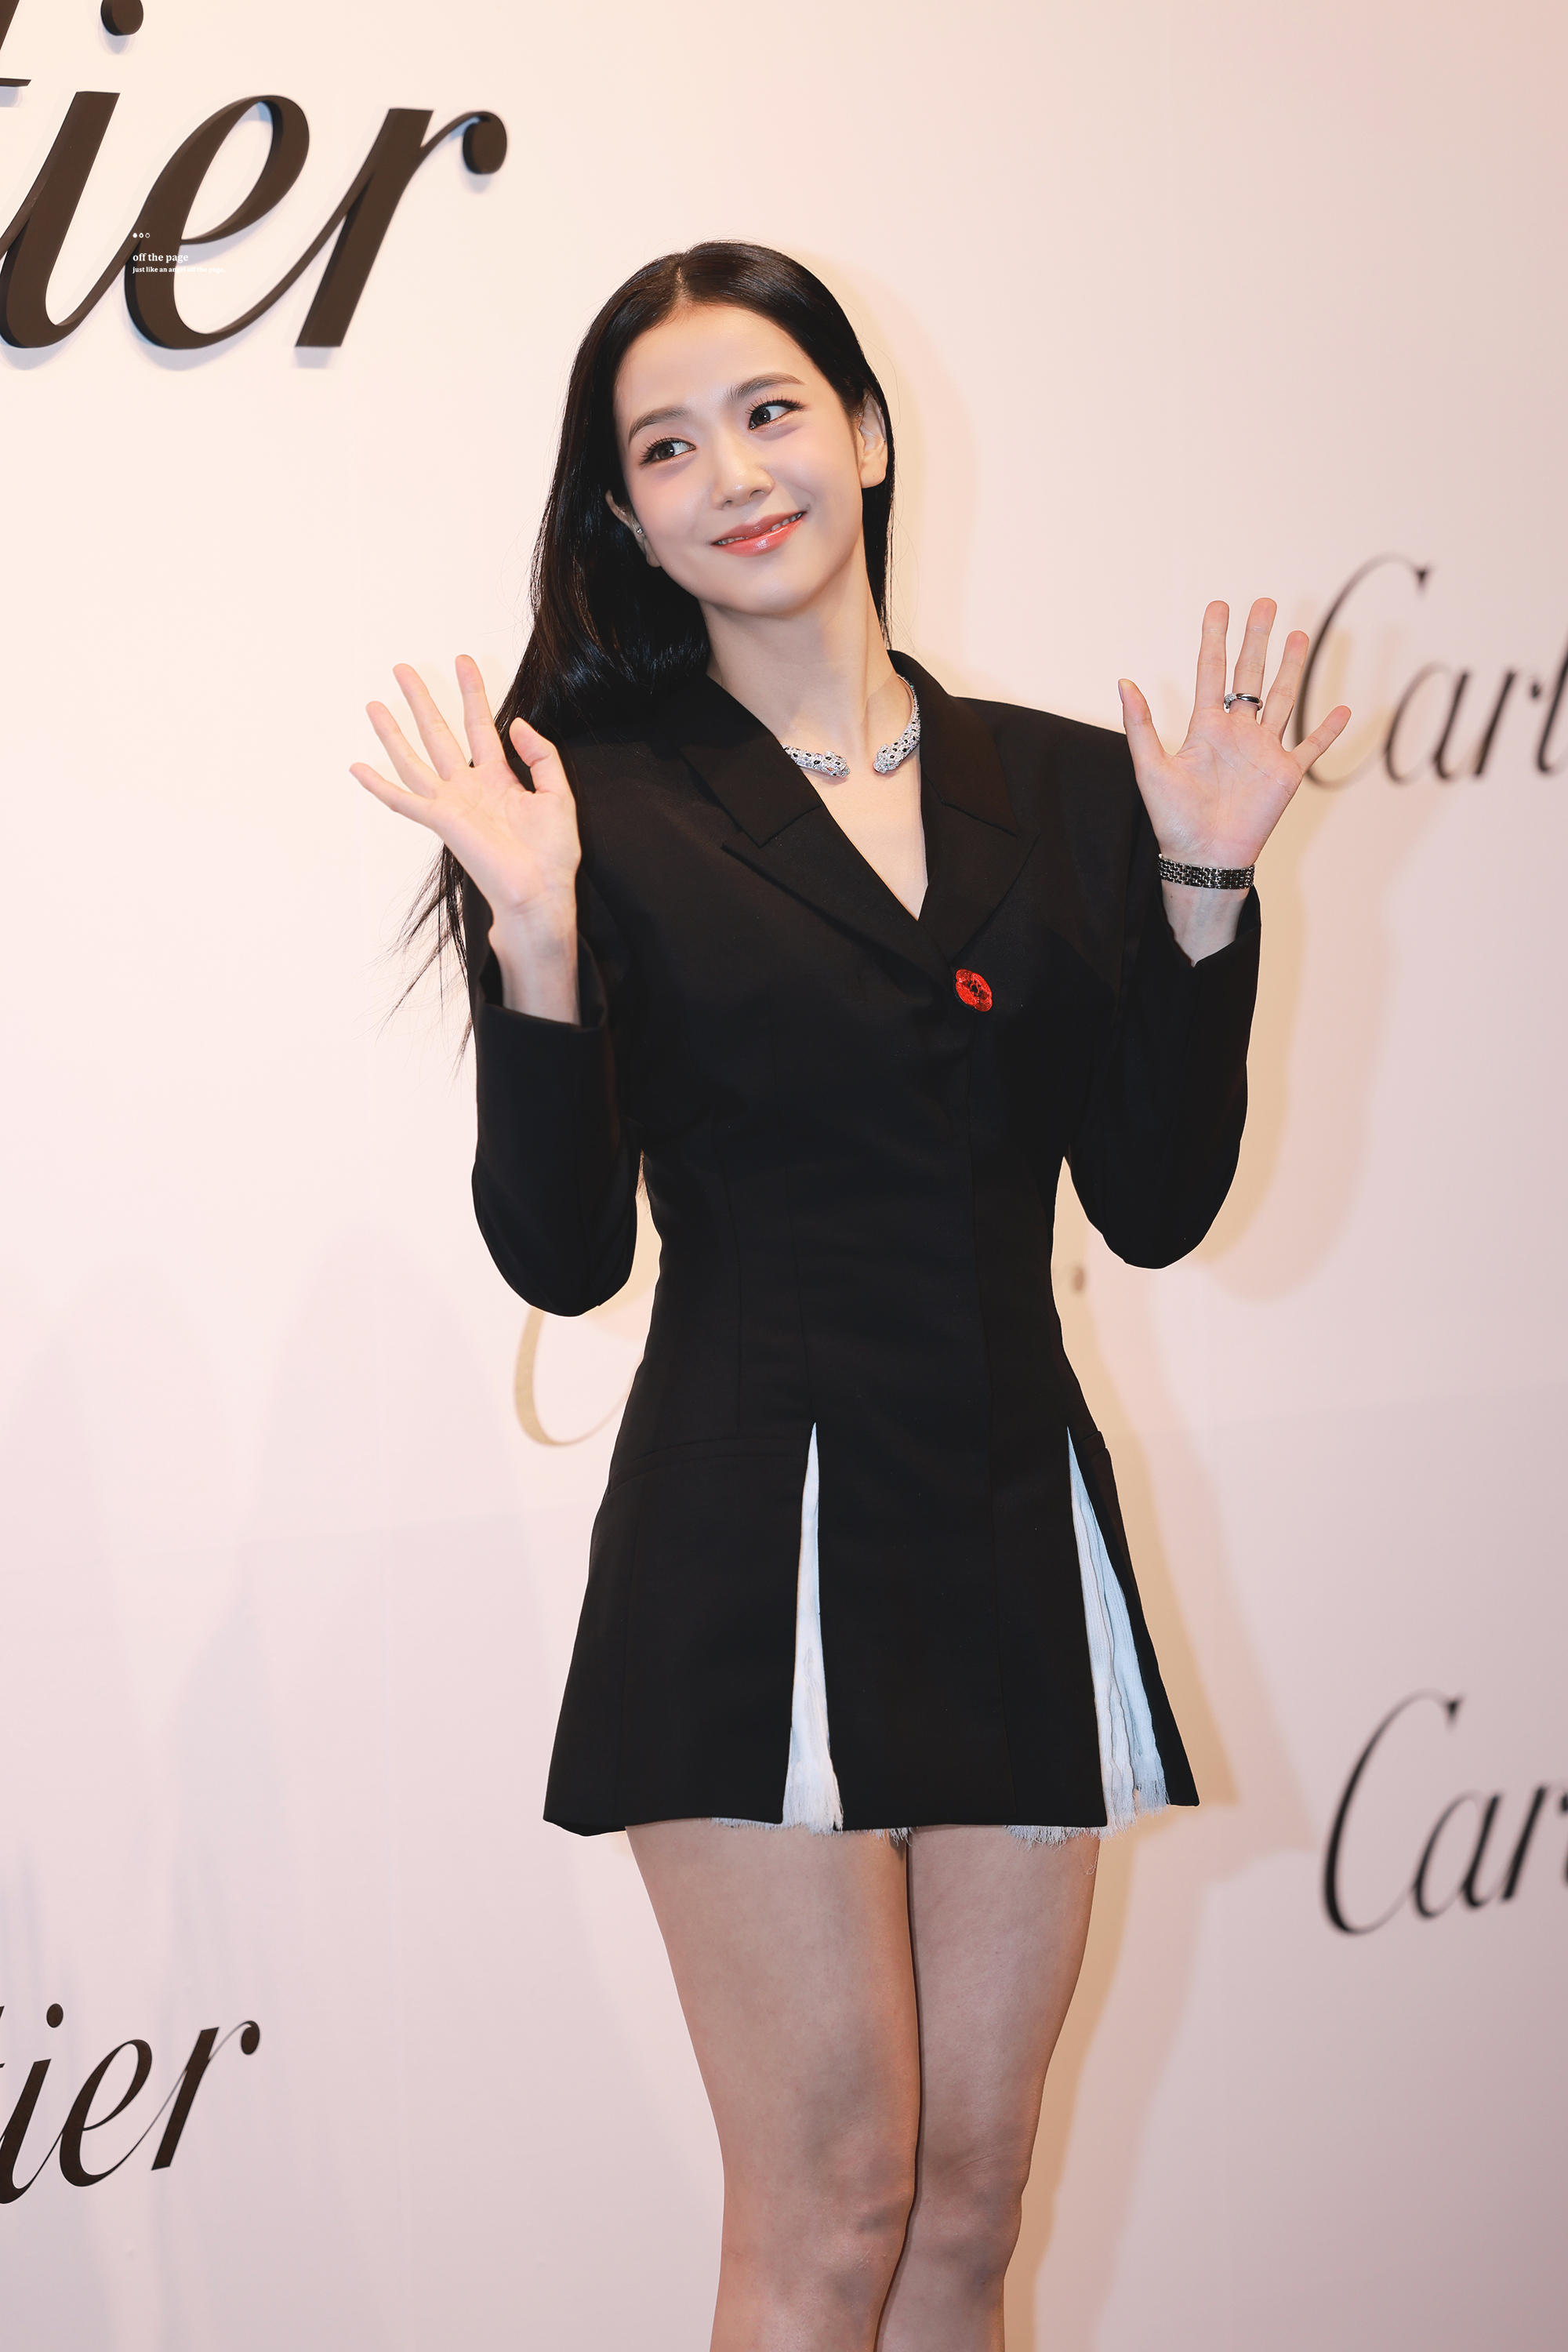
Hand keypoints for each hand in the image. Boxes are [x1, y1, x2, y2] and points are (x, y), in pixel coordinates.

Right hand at [351, 655, 581, 1019]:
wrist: (541, 892)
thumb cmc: (552, 854)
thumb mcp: (558, 794)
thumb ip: (541, 755)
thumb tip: (516, 723)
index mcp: (498, 779)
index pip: (480, 726)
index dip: (472, 693)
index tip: (462, 660)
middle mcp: (469, 788)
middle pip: (439, 733)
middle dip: (422, 700)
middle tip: (404, 668)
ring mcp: (451, 804)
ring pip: (415, 759)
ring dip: (394, 732)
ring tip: (375, 703)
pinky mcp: (441, 822)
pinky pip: (403, 801)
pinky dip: (378, 785)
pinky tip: (357, 767)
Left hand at [1118, 598, 1350, 959]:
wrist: (1204, 858)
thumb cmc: (1173, 820)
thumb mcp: (1151, 769)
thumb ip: (1140, 725)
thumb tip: (1123, 681)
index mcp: (1206, 728)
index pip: (1211, 672)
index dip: (1214, 639)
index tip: (1219, 605)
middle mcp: (1237, 733)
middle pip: (1250, 675)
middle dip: (1257, 639)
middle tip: (1265, 602)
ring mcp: (1264, 751)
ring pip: (1282, 698)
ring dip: (1291, 667)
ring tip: (1298, 633)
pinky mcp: (1286, 774)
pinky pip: (1312, 747)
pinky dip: (1329, 730)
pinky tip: (1343, 709)